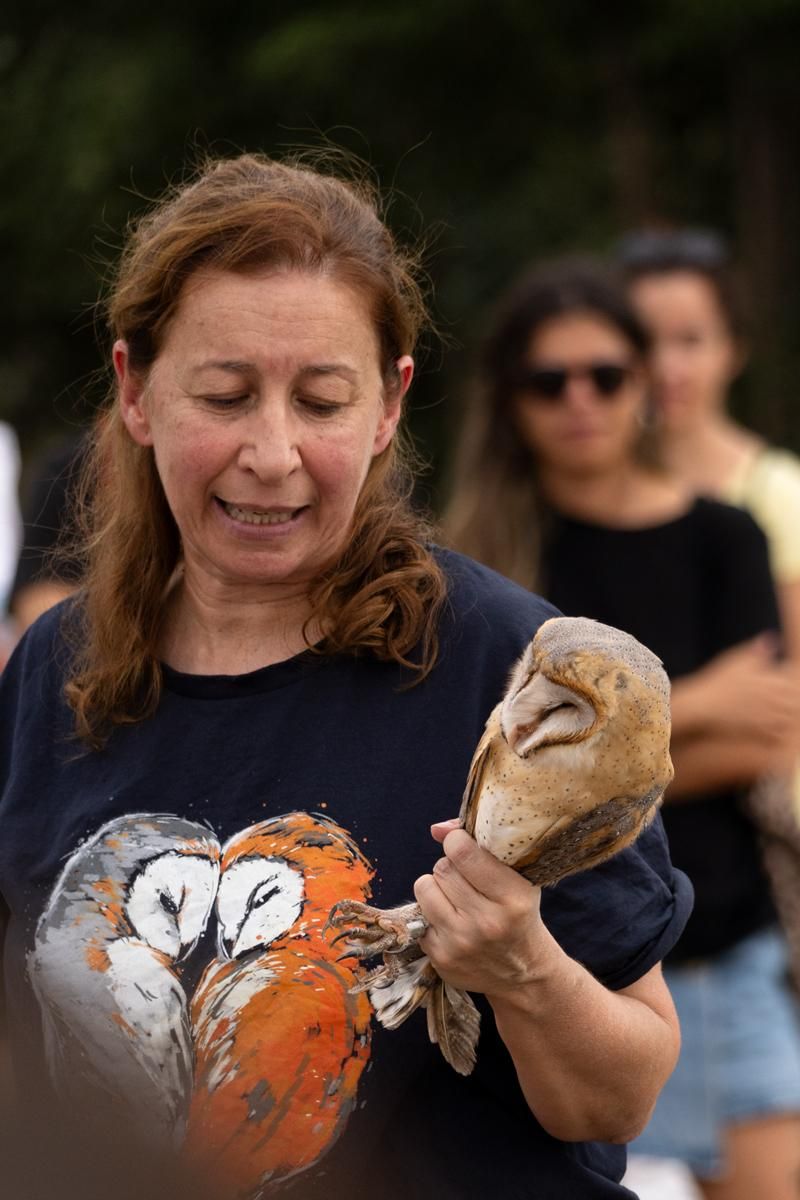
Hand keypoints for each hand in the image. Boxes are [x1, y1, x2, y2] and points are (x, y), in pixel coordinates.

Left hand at [413, 825, 555, 999]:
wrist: (523, 973)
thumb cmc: (518, 915)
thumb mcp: (517, 879)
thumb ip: (480, 847)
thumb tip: (438, 829)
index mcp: (512, 897)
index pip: (463, 852)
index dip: (456, 841)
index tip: (461, 845)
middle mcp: (487, 922)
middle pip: (442, 868)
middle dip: (450, 866)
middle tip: (466, 879)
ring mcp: (461, 943)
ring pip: (424, 888)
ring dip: (436, 888)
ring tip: (456, 898)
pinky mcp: (441, 958)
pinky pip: (419, 916)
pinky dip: (433, 915)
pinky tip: (453, 923)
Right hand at [672, 635, 799, 744]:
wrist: (702, 704)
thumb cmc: (717, 681)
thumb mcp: (735, 660)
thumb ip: (756, 650)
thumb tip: (772, 638)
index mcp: (766, 681)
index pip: (794, 682)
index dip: (796, 683)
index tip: (792, 681)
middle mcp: (768, 699)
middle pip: (795, 701)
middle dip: (796, 700)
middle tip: (792, 699)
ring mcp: (763, 715)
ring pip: (790, 718)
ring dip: (791, 715)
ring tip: (787, 712)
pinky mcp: (756, 728)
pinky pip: (778, 733)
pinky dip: (782, 730)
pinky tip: (778, 726)